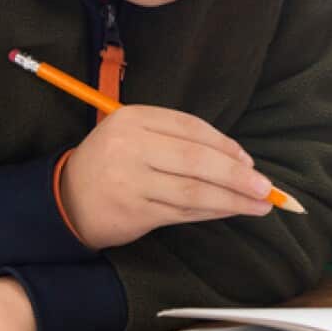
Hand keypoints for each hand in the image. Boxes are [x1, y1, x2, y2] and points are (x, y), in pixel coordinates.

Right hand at [61, 104, 275, 248]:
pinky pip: (182, 212)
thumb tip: (237, 158)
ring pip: (193, 190)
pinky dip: (211, 212)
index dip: (225, 145)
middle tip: (265, 187)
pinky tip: (230, 211)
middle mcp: (131, 146)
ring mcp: (131, 180)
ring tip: (259, 204)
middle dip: (237, 175)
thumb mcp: (137, 134)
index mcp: (133, 118)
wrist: (67, 200)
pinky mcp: (133, 211)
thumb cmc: (113, 163)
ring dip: (231, 199)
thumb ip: (179, 138)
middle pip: (197, 160)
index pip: (191, 128)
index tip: (248, 161)